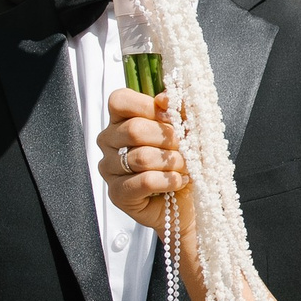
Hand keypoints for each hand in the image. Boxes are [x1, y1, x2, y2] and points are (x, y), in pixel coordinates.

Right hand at [98, 90, 188, 234]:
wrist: (190, 202)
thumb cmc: (185, 162)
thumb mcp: (188, 130)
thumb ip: (178, 109)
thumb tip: (165, 98)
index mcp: (121, 120)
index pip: (120, 101)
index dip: (147, 106)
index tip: (171, 117)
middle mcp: (109, 141)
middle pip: (134, 129)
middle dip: (168, 139)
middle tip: (183, 148)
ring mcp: (110, 168)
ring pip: (141, 157)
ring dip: (172, 162)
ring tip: (184, 167)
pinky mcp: (117, 194)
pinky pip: (144, 181)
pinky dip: (168, 181)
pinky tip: (178, 182)